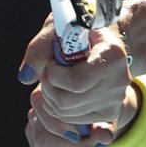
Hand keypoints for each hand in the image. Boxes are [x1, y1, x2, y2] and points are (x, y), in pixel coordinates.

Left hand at [18, 16, 133, 126]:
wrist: (104, 42)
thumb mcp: (60, 25)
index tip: (51, 64)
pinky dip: (58, 110)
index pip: (77, 82)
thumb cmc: (80, 30)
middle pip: (68, 101)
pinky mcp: (111, 113)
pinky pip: (74, 120)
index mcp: (112, 54)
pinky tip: (59, 93)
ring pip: (68, 114)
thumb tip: (25, 77)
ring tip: (52, 82)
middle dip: (48, 89)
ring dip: (50, 100)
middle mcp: (119, 79)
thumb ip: (40, 47)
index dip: (54, 76)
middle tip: (46, 74)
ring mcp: (116, 99)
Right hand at [25, 100, 113, 146]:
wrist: (98, 113)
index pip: (47, 115)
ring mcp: (33, 133)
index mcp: (48, 94)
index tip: (88, 135)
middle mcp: (35, 113)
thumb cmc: (100, 107)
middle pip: (43, 140)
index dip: (64, 128)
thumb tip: (103, 135)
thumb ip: (106, 124)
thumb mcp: (107, 113)